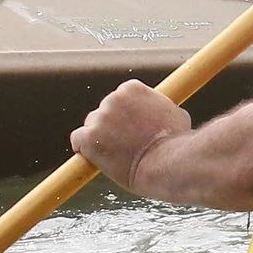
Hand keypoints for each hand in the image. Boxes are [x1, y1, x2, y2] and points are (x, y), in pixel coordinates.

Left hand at [73, 80, 190, 191]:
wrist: (166, 163)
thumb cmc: (174, 142)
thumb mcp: (174, 114)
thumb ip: (159, 108)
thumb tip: (162, 111)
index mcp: (132, 89)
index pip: (120, 98)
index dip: (124, 114)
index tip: (129, 126)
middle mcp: (113, 98)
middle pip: (104, 110)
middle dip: (111, 125)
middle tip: (123, 143)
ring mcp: (100, 118)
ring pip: (91, 126)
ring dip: (99, 137)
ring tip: (115, 154)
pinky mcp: (88, 138)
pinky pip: (77, 139)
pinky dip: (82, 148)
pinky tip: (91, 155)